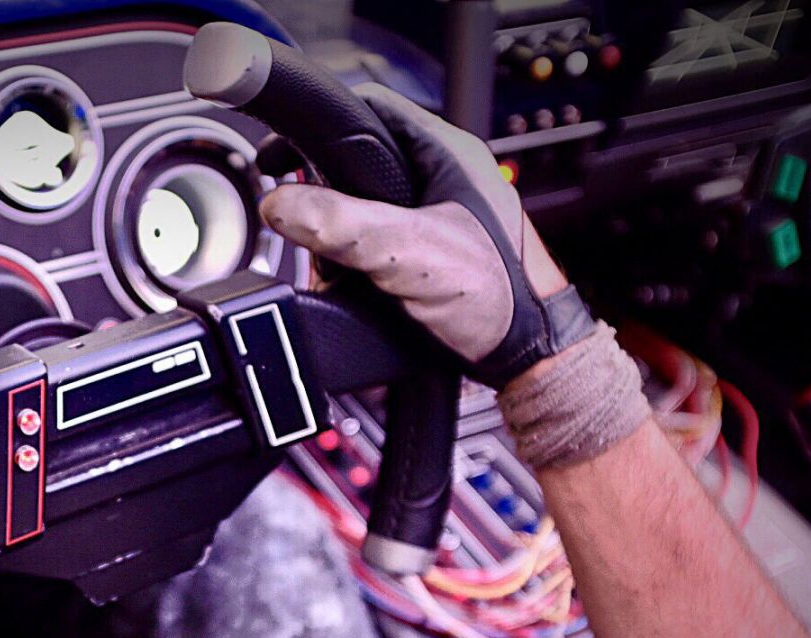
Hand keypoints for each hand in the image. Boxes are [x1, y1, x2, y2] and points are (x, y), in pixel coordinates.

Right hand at [259, 84, 584, 388]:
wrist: (529, 353)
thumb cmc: (499, 297)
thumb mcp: (406, 253)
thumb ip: (340, 225)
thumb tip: (281, 205)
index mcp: (447, 152)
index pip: (369, 111)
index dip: (320, 130)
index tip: (282, 157)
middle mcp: (444, 175)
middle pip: (360, 162)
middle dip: (323, 194)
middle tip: (304, 222)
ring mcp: (440, 213)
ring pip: (366, 205)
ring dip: (339, 235)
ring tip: (332, 262)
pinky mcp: (434, 248)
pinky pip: (378, 240)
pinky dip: (356, 259)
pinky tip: (352, 280)